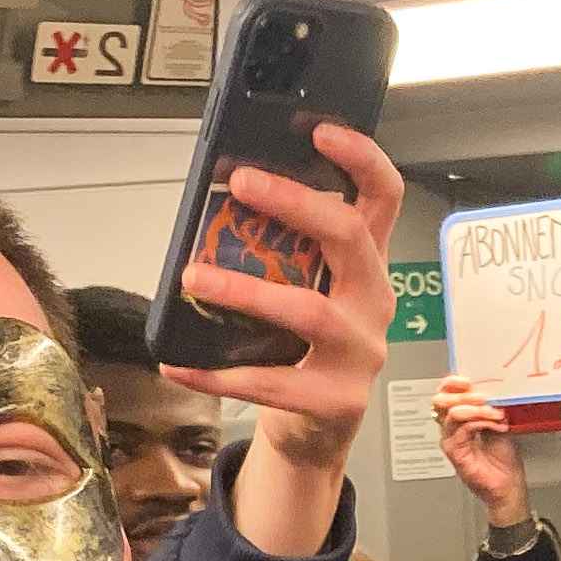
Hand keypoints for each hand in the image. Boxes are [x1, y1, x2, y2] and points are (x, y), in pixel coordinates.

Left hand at [165, 123, 403, 478]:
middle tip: (239, 183)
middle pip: (349, 237)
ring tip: (194, 277)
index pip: (383, 198)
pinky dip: (215, 373)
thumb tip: (219, 201)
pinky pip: (271, 382)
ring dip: (245, 290)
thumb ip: (282, 252)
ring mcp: (360, 352)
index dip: (360, 158)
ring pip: (308, 311)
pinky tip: (177, 363)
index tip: (319, 129)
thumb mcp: (304, 290)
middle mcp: (374, 301)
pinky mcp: (336, 400)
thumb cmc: (302, 348)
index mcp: (368, 264)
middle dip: (294, 202)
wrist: (316, 430)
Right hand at [434, 375, 531, 527]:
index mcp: (460, 419)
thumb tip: (491, 388)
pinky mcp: (455, 453)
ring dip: (477, 409)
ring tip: (495, 414)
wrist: (508, 485)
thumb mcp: (499, 424)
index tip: (467, 380)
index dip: (452, 384)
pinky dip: (480, 423)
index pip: (446, 395)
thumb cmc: (504, 460)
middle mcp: (452, 429)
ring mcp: (451, 441)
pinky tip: (495, 426)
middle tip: (484, 396)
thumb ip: (490, 407)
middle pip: (442, 401)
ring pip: (453, 413)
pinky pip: (462, 430)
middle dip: (464, 394)